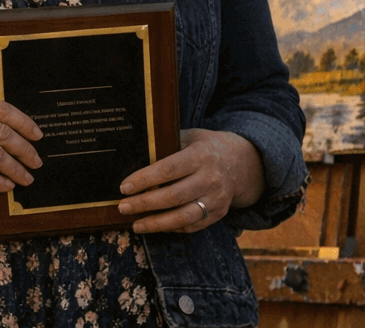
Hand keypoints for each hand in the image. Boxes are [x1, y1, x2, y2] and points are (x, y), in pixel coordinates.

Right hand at [0, 97, 42, 193]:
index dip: (24, 122)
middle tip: (36, 161)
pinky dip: (0, 183)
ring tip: (26, 178)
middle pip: (3, 133)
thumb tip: (17, 131)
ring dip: (17, 170)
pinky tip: (7, 186)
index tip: (38, 135)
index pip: (0, 109)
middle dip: (25, 149)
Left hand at [116, 127, 263, 233]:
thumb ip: (166, 145)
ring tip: (136, 224)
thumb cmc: (204, 147)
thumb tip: (133, 156)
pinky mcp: (219, 214)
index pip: (168, 170)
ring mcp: (217, 199)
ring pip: (183, 216)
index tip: (124, 187)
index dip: (145, 179)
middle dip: (145, 204)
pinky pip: (193, 226)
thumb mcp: (188, 137)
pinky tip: (155, 226)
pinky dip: (172, 228)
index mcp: (200, 156)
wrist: (241, 161)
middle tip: (123, 207)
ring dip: (157, 223)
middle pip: (173, 196)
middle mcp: (211, 179)